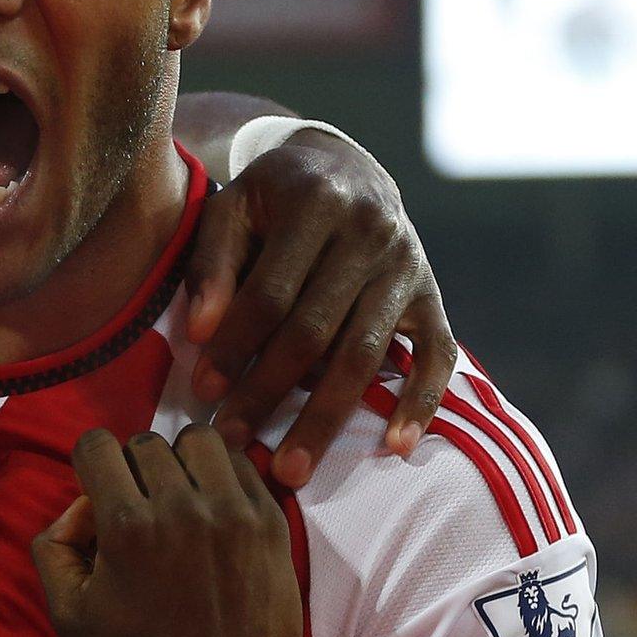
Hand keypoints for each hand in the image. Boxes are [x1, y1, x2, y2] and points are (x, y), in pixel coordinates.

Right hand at [32, 426, 298, 636]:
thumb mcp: (69, 613)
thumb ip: (52, 547)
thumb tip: (79, 505)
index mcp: (127, 525)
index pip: (97, 445)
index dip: (90, 464)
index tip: (101, 492)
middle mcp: (181, 507)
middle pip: (146, 442)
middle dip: (134, 468)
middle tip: (141, 507)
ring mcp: (233, 511)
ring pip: (200, 440)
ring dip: (182, 460)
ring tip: (182, 497)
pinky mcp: (270, 522)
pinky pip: (244, 465)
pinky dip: (223, 476)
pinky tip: (216, 509)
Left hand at [185, 130, 456, 485]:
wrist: (346, 166)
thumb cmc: (273, 197)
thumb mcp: (232, 207)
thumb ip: (212, 265)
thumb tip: (199, 332)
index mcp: (316, 203)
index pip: (270, 292)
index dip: (234, 346)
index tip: (203, 393)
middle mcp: (371, 232)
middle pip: (316, 331)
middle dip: (270, 392)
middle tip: (234, 443)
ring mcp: (408, 266)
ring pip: (365, 354)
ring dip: (327, 417)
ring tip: (292, 470)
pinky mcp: (432, 295)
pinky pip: (437, 355)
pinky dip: (421, 402)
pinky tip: (396, 447)